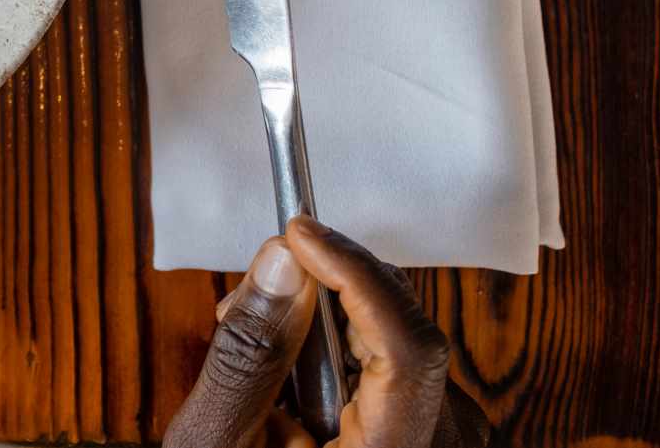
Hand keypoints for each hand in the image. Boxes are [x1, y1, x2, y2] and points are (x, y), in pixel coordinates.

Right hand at [162, 217, 489, 447]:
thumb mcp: (217, 444)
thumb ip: (249, 356)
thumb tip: (281, 263)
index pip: (409, 347)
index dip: (356, 274)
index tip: (298, 232)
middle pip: (407, 334)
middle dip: (329, 291)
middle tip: (251, 293)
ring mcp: (441, 447)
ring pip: (401, 345)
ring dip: (331, 322)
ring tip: (258, 352)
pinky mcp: (431, 438)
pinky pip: (401, 369)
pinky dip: (346, 351)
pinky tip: (291, 378)